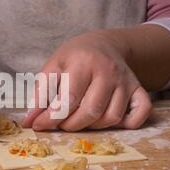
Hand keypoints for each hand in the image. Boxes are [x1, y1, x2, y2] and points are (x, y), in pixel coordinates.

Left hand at [22, 29, 151, 130]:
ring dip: (92, 126)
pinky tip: (111, 120)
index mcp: (83, 62)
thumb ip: (40, 94)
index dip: (51, 118)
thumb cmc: (74, 57)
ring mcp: (126, 81)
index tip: (38, 126)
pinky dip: (128, 124)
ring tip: (79, 118)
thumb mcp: (53, 67)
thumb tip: (29, 121)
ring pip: (111, 118)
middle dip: (70, 125)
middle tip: (60, 122)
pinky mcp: (138, 89)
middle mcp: (108, 71)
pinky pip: (140, 114)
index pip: (68, 99)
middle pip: (90, 112)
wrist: (104, 44)